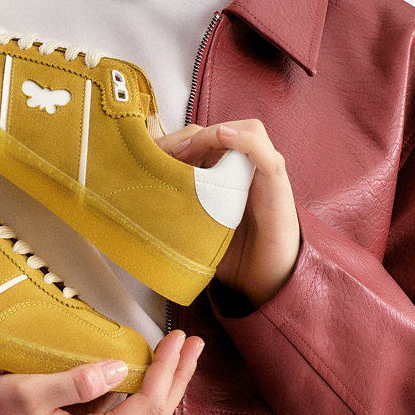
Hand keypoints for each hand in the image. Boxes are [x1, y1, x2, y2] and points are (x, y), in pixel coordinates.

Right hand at [0, 329, 203, 414]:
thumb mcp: (29, 391)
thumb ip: (77, 381)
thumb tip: (121, 367)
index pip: (146, 406)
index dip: (167, 371)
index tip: (177, 339)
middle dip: (178, 376)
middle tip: (193, 343)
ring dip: (166, 383)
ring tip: (180, 352)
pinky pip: (127, 413)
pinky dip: (145, 388)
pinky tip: (149, 368)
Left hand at [159, 119, 300, 308]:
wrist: (264, 283)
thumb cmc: (231, 255)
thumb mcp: (195, 225)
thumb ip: (176, 207)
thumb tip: (136, 203)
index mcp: (227, 172)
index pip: (202, 138)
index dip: (174, 140)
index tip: (148, 156)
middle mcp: (248, 167)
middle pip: (219, 131)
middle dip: (187, 137)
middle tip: (161, 155)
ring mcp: (265, 174)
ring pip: (247, 131)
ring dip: (212, 135)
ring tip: (186, 153)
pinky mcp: (278, 187)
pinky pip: (266, 155)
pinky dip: (244, 141)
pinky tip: (224, 136)